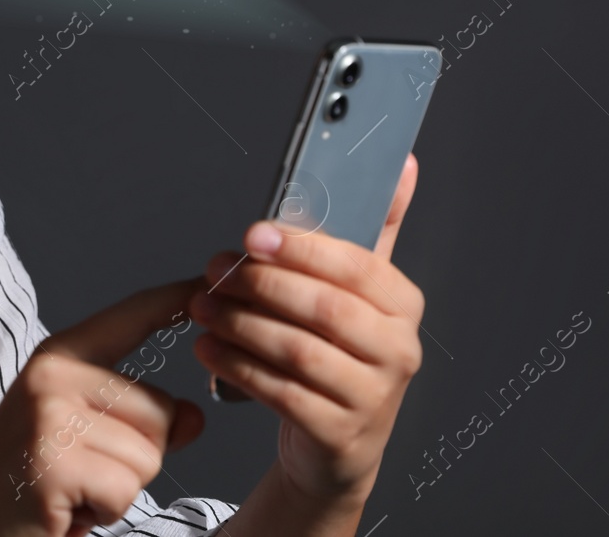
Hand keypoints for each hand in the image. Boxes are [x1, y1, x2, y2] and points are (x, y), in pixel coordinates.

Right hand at [0, 278, 206, 536]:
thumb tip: (196, 416)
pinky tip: (65, 511)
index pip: (131, 316)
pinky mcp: (51, 463)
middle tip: (82, 472)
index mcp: (57, 356)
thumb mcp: (83, 435)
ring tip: (73, 490)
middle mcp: (52, 375)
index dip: (176, 299)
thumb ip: (140, 419)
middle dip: (139, 457)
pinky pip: (126, 491)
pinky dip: (105, 513)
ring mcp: (49, 416)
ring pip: (150, 454)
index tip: (210, 281)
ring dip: (121, 489)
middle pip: (161, 409)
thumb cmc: (26, 483)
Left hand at [190, 153, 424, 509]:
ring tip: (203, 306)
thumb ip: (376, 227)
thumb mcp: (362, 291)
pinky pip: (282, 394)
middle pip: (326, 308)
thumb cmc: (341, 353)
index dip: (302, 248)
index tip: (253, 234)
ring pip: (299, 351)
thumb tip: (405, 164)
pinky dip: (239, 368)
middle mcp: (398, 351)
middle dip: (262, 284)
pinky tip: (210, 348)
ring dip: (241, 325)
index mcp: (403, 305)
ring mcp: (373, 397)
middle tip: (216, 269)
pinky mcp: (340, 435)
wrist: (338, 444)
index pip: (357, 267)